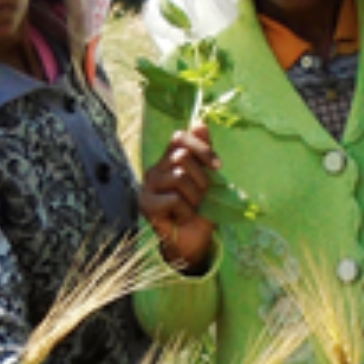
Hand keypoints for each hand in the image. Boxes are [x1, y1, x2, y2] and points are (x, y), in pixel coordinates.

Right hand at [139, 123, 218, 272]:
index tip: (218, 167)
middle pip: (182, 158)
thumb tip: (200, 123)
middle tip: (202, 198)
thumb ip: (203, 152)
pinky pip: (173, 199)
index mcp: (169, 159)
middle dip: (201, 180)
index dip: (201, 149)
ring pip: (178, 177)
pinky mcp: (145, 204)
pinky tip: (180, 218)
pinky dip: (184, 211)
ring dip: (194, 197)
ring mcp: (147, 186)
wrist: (194, 241)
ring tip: (191, 209)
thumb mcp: (208, 179)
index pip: (180, 138)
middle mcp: (155, 169)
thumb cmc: (200, 210)